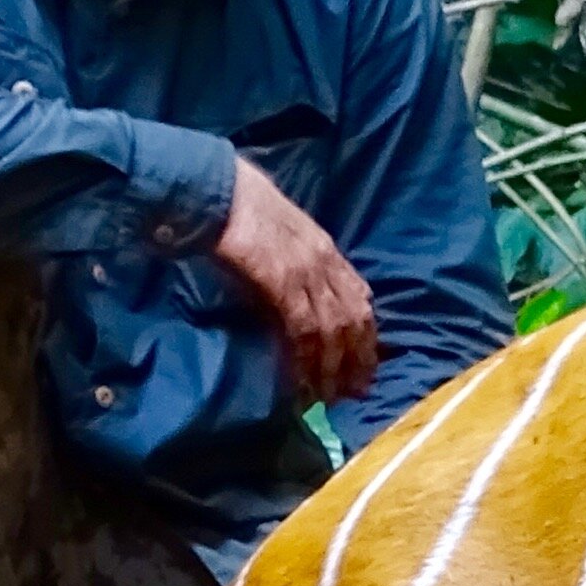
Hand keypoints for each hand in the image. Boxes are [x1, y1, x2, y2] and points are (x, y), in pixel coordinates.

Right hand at [214, 155, 377, 403]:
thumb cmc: (240, 207)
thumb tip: (292, 296)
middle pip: (354, 318)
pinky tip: (304, 378)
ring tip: (330, 395)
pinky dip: (307, 357)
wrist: (218, 190)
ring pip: (333, 329)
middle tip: (357, 390)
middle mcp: (325, 262)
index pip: (360, 297)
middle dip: (358, 357)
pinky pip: (304, 328)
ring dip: (332, 367)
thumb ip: (293, 261)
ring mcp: (306, 272)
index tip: (366, 360)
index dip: (366, 333)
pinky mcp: (283, 281)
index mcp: (325, 249)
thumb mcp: (280, 234)